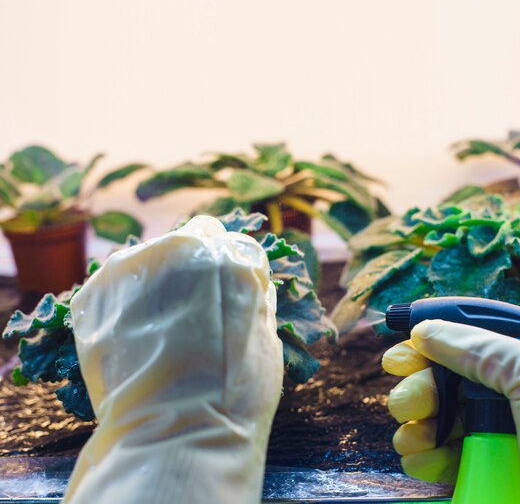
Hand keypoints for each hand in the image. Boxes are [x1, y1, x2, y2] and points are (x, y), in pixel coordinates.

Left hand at [64, 215, 283, 503]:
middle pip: (191, 239)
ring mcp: (136, 264)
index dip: (230, 273)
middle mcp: (184, 245)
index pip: (234, 244)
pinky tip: (133, 340)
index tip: (223, 298)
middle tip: (189, 313)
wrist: (175, 434)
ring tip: (157, 332)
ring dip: (156, 282)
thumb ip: (256, 296)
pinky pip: (117, 286)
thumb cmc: (235, 394)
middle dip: (193, 266)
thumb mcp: (267, 338)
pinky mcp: (97, 290)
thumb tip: (251, 282)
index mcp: (234, 255)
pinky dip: (124, 305)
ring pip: (150, 259)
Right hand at [382, 319, 519, 503]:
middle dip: (417, 388)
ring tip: (415, 435)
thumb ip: (478, 347)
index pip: (459, 338)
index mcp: (516, 356)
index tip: (400, 356)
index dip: (426, 343)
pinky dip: (421, 456)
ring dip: (413, 425)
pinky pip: (436, 456)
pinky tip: (421, 457)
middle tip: (411, 403)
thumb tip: (424, 331)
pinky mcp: (483, 468)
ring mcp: (490, 431)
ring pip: (431, 418)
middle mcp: (499, 390)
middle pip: (437, 379)